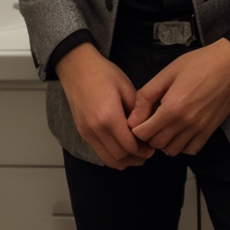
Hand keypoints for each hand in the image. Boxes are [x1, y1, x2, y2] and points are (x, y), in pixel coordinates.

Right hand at [56, 43, 155, 169]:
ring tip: (136, 154)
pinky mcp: (82, 132)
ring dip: (124, 161)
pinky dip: (112, 155)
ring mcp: (87, 133)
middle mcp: (96, 129)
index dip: (143, 150)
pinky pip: (99, 152)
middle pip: (119, 157)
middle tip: (147, 153)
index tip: (153, 147)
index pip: (129, 145)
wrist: (77, 68)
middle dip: (136, 158)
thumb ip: (137, 110)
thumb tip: (147, 127)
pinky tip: (122, 148)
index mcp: (109, 116)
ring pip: (107, 159)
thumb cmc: (104, 73)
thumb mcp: (126, 86)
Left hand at [126, 39, 229, 156]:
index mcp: (172, 107)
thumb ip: (146, 96)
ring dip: (164, 141)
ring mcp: (199, 129)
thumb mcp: (167, 73)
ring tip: (165, 125)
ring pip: (173, 150)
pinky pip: (191, 150)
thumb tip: (132, 120)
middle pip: (157, 144)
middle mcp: (185, 123)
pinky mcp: (210, 131)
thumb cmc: (198, 63)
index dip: (136, 128)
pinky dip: (182, 145)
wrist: (229, 64)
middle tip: (150, 120)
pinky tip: (180, 130)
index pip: (144, 133)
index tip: (138, 119)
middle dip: (148, 135)